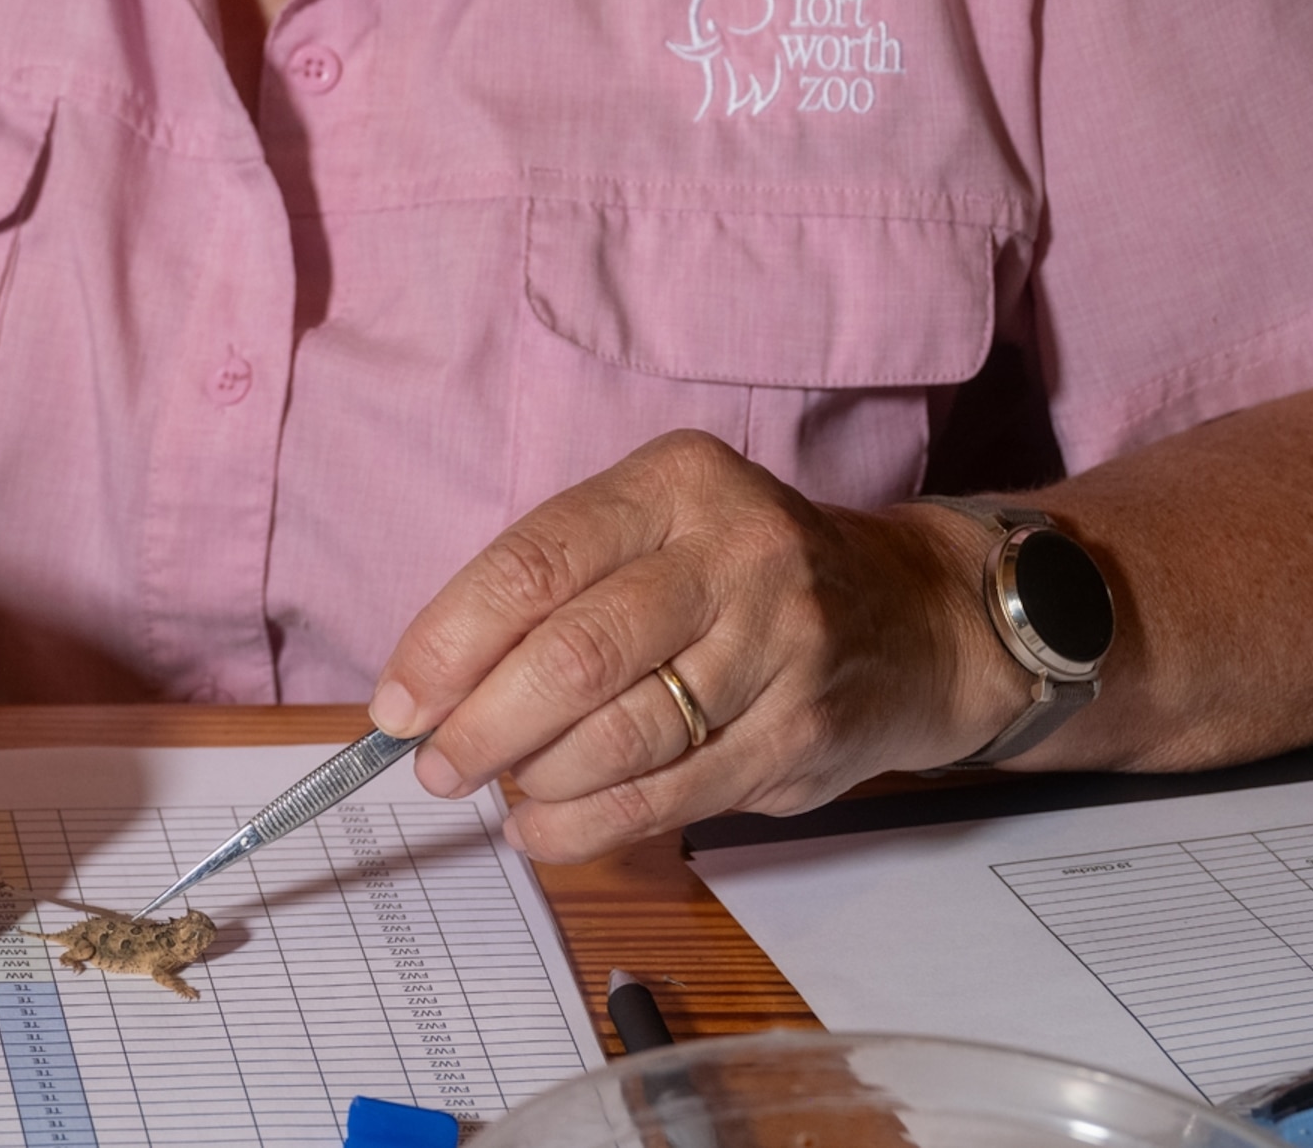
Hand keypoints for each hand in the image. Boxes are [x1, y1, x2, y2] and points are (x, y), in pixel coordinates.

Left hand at [367, 431, 1032, 860]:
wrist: (914, 616)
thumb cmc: (740, 572)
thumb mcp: (656, 527)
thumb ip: (555, 585)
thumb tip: (430, 680)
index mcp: (673, 484)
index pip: (534, 564)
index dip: (449, 643)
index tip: (398, 703)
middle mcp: (734, 555)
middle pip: (577, 654)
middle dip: (483, 722)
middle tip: (433, 763)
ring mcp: (780, 647)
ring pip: (624, 733)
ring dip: (535, 778)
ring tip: (490, 790)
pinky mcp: (802, 733)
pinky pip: (672, 795)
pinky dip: (589, 823)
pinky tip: (543, 827)